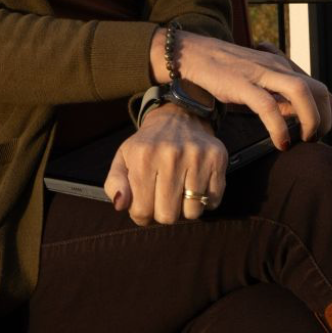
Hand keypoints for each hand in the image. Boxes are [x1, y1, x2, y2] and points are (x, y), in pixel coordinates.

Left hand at [104, 104, 227, 225]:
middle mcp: (170, 155)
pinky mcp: (217, 158)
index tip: (145, 202)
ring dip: (186, 207)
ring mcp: (196, 156)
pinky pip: (213, 201)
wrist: (178, 116)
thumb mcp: (124, 158)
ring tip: (180, 189)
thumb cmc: (149, 144)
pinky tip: (196, 183)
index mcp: (143, 156)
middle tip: (163, 196)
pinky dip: (205, 200)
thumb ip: (114, 183)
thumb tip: (120, 204)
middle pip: (168, 216)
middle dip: (163, 212)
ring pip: (192, 212)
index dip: (142, 213)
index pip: (142, 211)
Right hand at [149, 28, 331, 149]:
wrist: (194, 54)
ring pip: (301, 92)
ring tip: (303, 140)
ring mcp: (260, 74)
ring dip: (310, 120)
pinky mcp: (242, 84)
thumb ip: (275, 94)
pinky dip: (279, 128)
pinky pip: (269, 106)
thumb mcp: (255, 80)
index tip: (316, 133)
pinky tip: (279, 143)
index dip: (325, 114)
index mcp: (281, 67)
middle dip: (323, 119)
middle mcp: (276, 67)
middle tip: (313, 140)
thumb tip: (294, 115)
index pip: (318, 89)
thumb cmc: (223, 71)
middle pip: (317, 90)